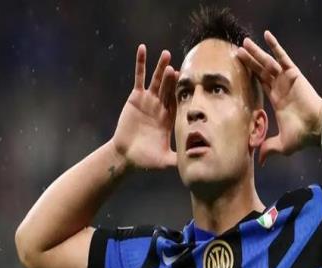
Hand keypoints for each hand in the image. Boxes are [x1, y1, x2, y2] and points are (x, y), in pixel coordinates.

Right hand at [112, 44, 177, 169]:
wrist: (126, 156)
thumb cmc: (146, 159)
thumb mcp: (165, 160)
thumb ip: (179, 160)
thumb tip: (195, 162)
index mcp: (170, 119)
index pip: (179, 103)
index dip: (182, 93)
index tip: (189, 84)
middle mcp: (161, 108)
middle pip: (169, 90)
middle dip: (172, 79)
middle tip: (177, 67)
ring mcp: (149, 101)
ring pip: (156, 81)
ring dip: (160, 68)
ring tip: (165, 54)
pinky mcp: (136, 98)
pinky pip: (139, 78)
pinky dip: (141, 64)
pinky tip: (142, 50)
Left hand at [238, 31, 321, 165]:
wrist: (317, 128)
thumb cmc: (302, 136)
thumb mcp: (281, 144)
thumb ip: (268, 148)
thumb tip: (260, 161)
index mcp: (276, 100)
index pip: (260, 84)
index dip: (250, 76)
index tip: (238, 70)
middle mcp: (280, 87)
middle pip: (260, 70)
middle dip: (249, 61)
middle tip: (236, 51)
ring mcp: (286, 79)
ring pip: (267, 62)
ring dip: (256, 52)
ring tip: (244, 42)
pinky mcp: (293, 74)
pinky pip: (282, 57)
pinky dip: (274, 46)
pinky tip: (266, 35)